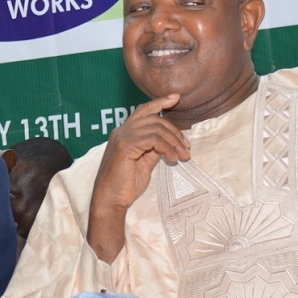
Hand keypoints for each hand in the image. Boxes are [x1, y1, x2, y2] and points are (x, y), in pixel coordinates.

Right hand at [86, 94, 189, 261]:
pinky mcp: (125, 146)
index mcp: (124, 133)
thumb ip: (153, 148)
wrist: (110, 199)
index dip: (159, 102)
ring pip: (156, 128)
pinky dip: (167, 147)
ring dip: (174, 142)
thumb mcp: (144, 162)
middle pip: (155, 119)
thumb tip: (168, 142)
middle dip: (175, 131)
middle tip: (186, 148)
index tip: (175, 97)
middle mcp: (121, 131)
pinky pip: (153, 139)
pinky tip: (172, 159)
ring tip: (182, 156)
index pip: (143, 110)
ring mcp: (122, 137)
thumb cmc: (125, 184)